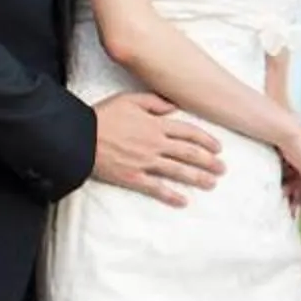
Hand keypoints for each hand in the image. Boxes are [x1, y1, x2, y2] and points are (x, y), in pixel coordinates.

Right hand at [90, 94, 224, 205]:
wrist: (77, 136)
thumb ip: (154, 102)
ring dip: (198, 178)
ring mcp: (145, 162)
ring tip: (212, 183)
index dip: (206, 140)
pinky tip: (184, 201)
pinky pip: (156, 188)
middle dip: (209, 161)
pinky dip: (171, 195)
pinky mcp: (132, 177)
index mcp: (155, 124)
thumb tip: (175, 107)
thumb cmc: (102, 116)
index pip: (189, 132)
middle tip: (222, 169)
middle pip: (189, 153)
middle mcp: (155, 143)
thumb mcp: (129, 99)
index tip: (218, 148)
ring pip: (178, 171)